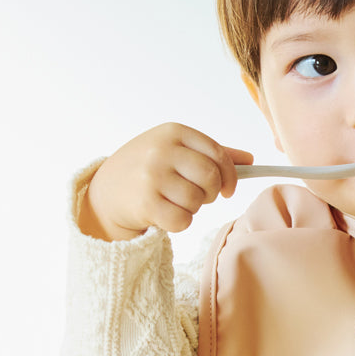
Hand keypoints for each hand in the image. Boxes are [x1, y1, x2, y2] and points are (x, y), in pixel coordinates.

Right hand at [80, 123, 253, 240]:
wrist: (104, 191)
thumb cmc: (148, 169)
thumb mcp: (175, 151)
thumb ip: (212, 154)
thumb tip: (250, 159)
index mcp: (174, 132)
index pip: (218, 154)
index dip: (230, 175)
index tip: (228, 189)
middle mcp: (162, 150)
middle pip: (211, 178)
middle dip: (211, 193)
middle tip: (198, 196)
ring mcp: (152, 176)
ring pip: (197, 201)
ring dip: (192, 209)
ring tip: (174, 202)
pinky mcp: (145, 203)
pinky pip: (183, 220)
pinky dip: (179, 223)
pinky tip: (165, 213)